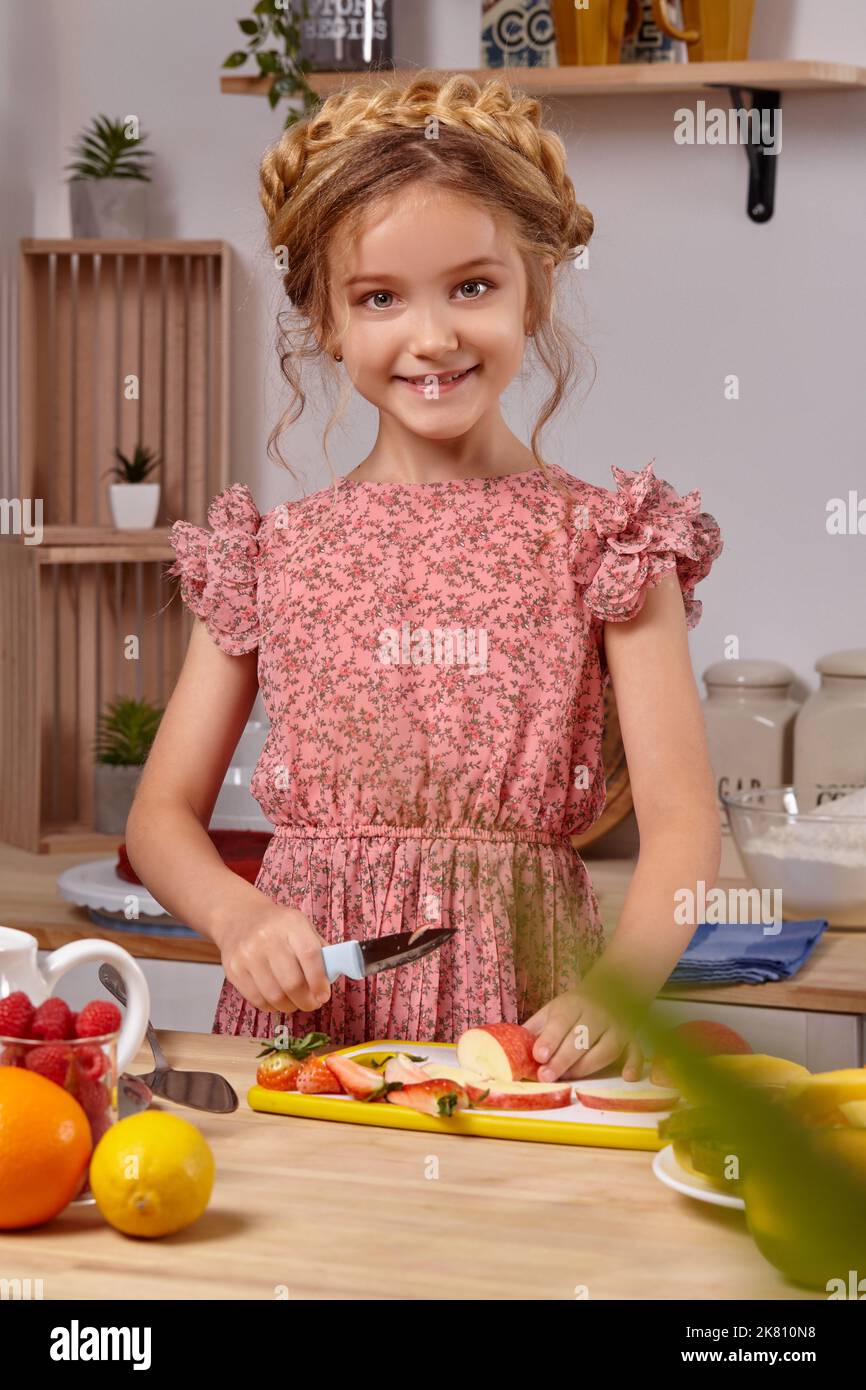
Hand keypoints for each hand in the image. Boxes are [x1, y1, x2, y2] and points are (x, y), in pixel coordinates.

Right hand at [213, 903, 331, 1014]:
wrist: (239, 918)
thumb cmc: (277, 926)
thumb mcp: (301, 926)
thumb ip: (319, 949)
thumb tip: (332, 976)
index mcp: (291, 924)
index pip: (310, 956)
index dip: (319, 981)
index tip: (324, 995)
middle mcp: (267, 937)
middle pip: (292, 982)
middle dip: (306, 1000)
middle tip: (312, 1003)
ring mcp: (247, 954)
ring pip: (275, 995)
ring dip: (290, 1006)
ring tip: (295, 1002)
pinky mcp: (233, 969)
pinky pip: (257, 999)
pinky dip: (271, 1006)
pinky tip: (277, 1000)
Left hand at [522, 989, 644, 1082]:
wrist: (609, 990)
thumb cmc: (572, 1009)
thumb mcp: (550, 1011)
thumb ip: (535, 1030)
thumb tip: (513, 1051)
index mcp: (573, 1005)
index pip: (562, 1020)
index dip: (551, 1038)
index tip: (539, 1055)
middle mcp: (598, 1015)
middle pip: (583, 1037)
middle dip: (564, 1059)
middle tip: (546, 1076)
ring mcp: (617, 1027)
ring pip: (606, 1048)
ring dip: (587, 1066)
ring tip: (567, 1079)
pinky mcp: (632, 1039)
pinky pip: (637, 1051)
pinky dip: (635, 1064)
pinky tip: (628, 1076)